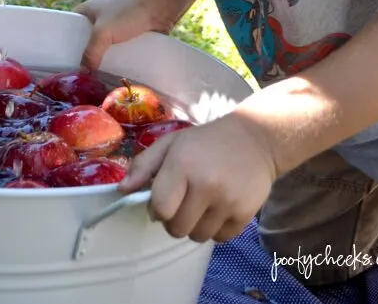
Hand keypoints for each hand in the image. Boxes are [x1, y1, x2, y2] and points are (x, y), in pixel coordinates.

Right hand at [74, 0, 171, 71]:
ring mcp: (114, 28)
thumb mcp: (103, 33)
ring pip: (103, 48)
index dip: (65, 42)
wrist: (159, 8)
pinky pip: (117, 51)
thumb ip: (90, 53)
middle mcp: (99, 18)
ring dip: (101, 61)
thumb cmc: (127, 14)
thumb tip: (84, 73)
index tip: (62, 61)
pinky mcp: (128, 36)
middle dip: (84, 56)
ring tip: (95, 79)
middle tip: (79, 75)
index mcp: (87, 10)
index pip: (69, 27)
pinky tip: (112, 75)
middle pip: (86, 41)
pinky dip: (115, 61)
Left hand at [119, 114, 276, 242]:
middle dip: (174, 218)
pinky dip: (215, 228)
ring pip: (197, 237)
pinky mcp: (245, 214)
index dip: (157, 208)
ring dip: (194, 225)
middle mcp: (206, 185)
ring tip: (201, 203)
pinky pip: (219, 238)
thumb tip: (122, 190)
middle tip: (183, 200)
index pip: (159, 208)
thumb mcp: (172, 143)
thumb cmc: (206, 141)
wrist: (255, 139)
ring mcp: (227, 202)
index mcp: (183, 165)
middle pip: (176, 228)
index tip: (163, 198)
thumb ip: (144, 164)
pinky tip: (218, 206)